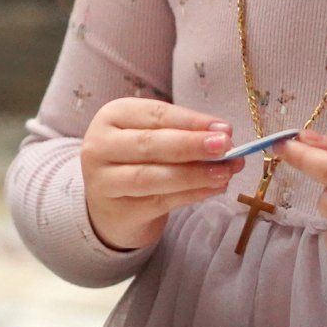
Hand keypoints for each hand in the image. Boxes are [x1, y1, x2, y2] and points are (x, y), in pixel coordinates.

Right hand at [78, 98, 236, 252]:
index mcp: (111, 116)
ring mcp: (104, 181)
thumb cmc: (136, 161)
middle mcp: (100, 146)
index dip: (191, 121)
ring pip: (152, 176)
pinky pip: (159, 202)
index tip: (225, 128)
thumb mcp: (151, 137)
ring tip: (225, 172)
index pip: (155, 114)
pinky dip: (191, 195)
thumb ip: (183, 134)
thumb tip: (224, 134)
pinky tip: (213, 189)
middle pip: (150, 144)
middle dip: (192, 145)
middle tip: (226, 147)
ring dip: (194, 174)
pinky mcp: (117, 211)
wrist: (110, 206)